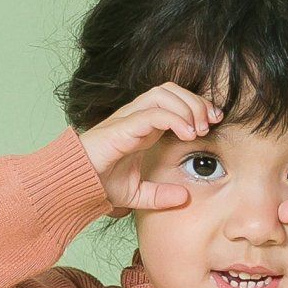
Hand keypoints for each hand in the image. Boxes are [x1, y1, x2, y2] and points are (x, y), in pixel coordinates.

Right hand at [76, 83, 221, 213]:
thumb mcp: (137, 194)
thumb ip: (161, 195)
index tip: (213, 123)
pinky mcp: (122, 127)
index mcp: (141, 126)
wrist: (74, 186)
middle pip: (170, 90)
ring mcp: (128, 119)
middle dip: (195, 101)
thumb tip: (185, 197)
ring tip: (199, 129)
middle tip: (211, 123)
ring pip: (163, 94)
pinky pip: (153, 112)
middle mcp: (136, 117)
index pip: (173, 101)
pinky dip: (175, 119)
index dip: (196, 107)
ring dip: (187, 107)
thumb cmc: (99, 184)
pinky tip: (186, 133)